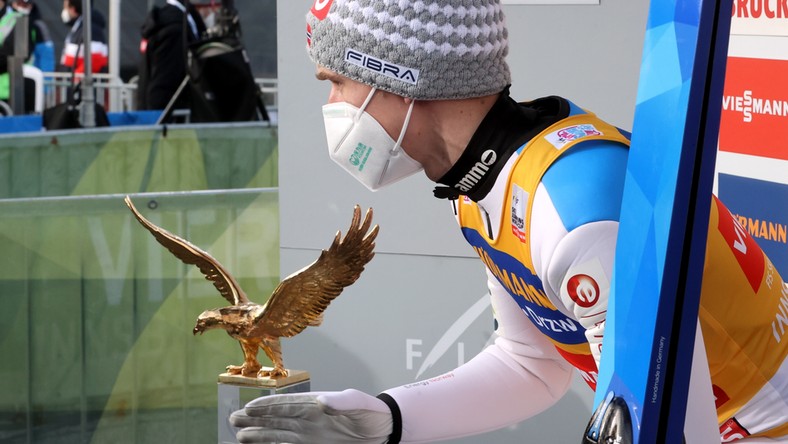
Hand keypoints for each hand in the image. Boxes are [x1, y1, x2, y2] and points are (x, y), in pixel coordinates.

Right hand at [230, 389, 392, 443]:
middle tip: (233, 420)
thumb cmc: (372, 412)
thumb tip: (321, 402)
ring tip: (240, 436)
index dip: (267, 406)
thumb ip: (341, 401)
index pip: (286, 405)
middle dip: (255, 420)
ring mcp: (309, 434)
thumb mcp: (359, 403)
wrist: (384, 430)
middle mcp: (308, 419)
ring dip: (260, 435)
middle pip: (276, 419)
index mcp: (315, 404)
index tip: (249, 407)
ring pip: (278, 435)